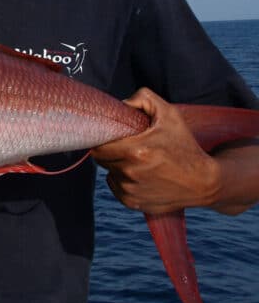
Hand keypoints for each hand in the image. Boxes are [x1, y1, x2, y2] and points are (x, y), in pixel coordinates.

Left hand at [92, 88, 219, 213]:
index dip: (102, 139)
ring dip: (117, 166)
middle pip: (101, 158)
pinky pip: (115, 187)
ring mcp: (130, 190)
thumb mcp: (170, 115)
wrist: (205, 182)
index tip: (112, 136)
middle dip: (110, 151)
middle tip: (126, 147)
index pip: (98, 145)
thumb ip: (145, 99)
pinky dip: (123, 181)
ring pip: (109, 172)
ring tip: (138, 162)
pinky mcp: (132, 203)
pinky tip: (141, 176)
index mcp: (136, 151)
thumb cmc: (186, 146)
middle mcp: (130, 172)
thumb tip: (121, 104)